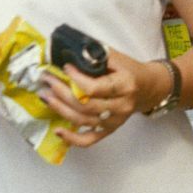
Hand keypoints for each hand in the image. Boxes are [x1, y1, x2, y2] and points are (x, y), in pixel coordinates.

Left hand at [40, 47, 169, 147]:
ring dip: (60, 109)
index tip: (65, 67)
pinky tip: (57, 130)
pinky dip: (72, 138)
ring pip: (83, 120)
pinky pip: (89, 139)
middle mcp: (120, 106)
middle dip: (61, 92)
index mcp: (125, 85)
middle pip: (85, 105)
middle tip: (46, 80)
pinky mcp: (109, 130)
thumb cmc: (129, 70)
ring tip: (44, 95)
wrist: (148, 88)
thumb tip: (68, 53)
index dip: (76, 79)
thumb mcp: (117, 58)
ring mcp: (114, 121)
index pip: (95, 88)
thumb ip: (96, 56)